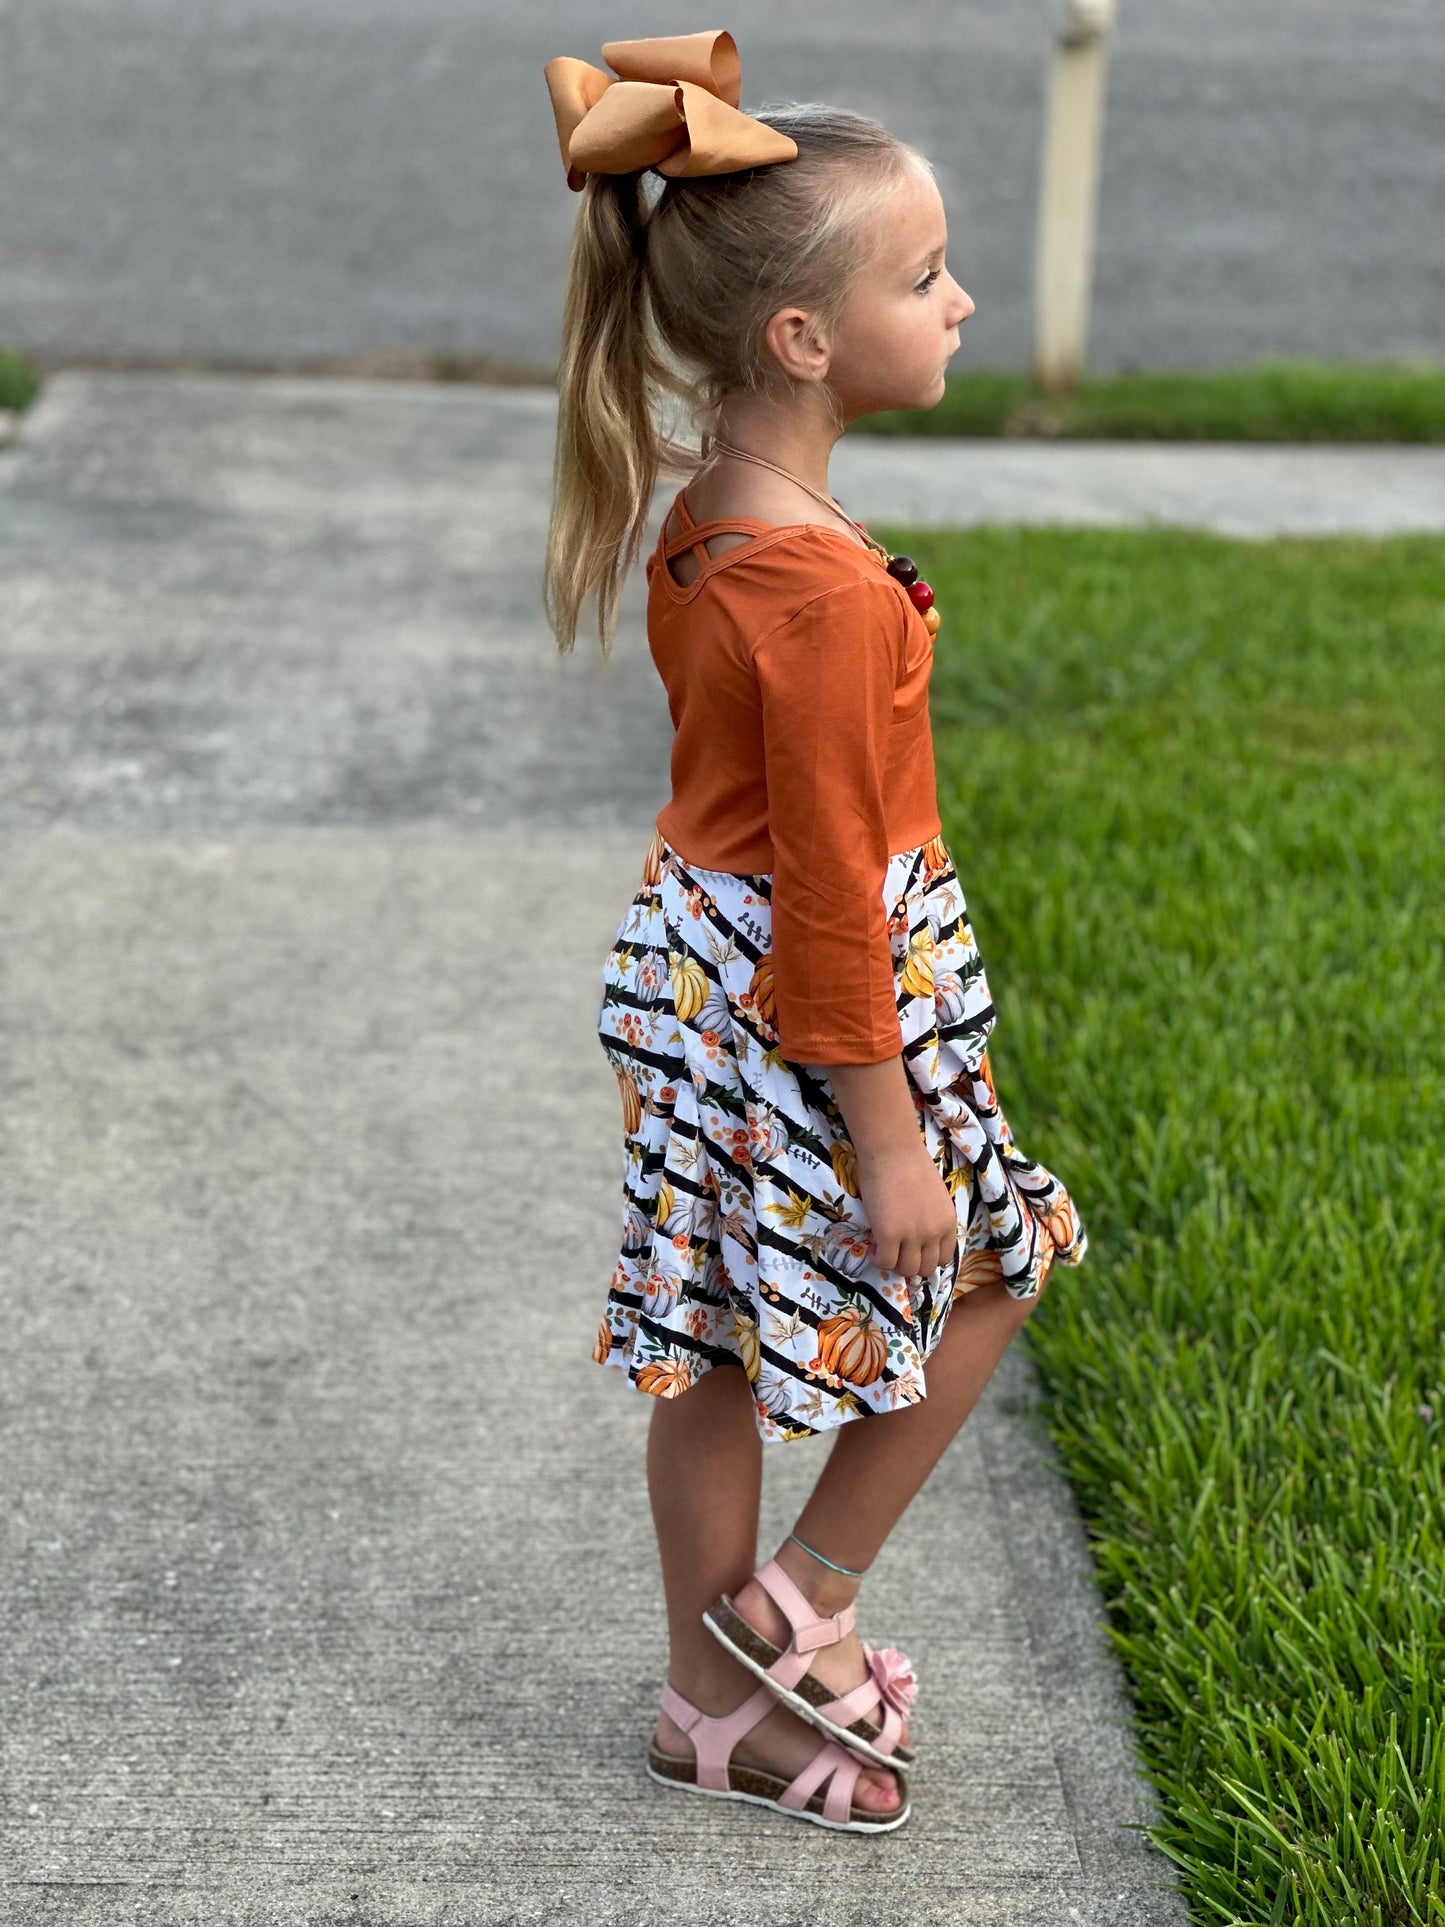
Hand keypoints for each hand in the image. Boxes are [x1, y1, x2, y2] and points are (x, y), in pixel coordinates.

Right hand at [854, 1141, 958, 1280]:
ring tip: (882, 1247)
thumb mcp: (933, 1196)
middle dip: (909, 1263)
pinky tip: (873, 1245)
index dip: (925, 1257)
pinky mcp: (889, 1234)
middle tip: (894, 1250)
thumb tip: (917, 1233)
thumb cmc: (910, 1163)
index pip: (943, 1258)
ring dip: (893, 1263)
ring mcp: (913, 1235)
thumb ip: (930, 1217)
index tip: (911, 1249)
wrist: (892, 1149)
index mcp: (948, 1222)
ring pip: (907, 1270)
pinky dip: (878, 1258)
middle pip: (926, 1268)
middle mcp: (935, 1232)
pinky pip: (885, 1262)